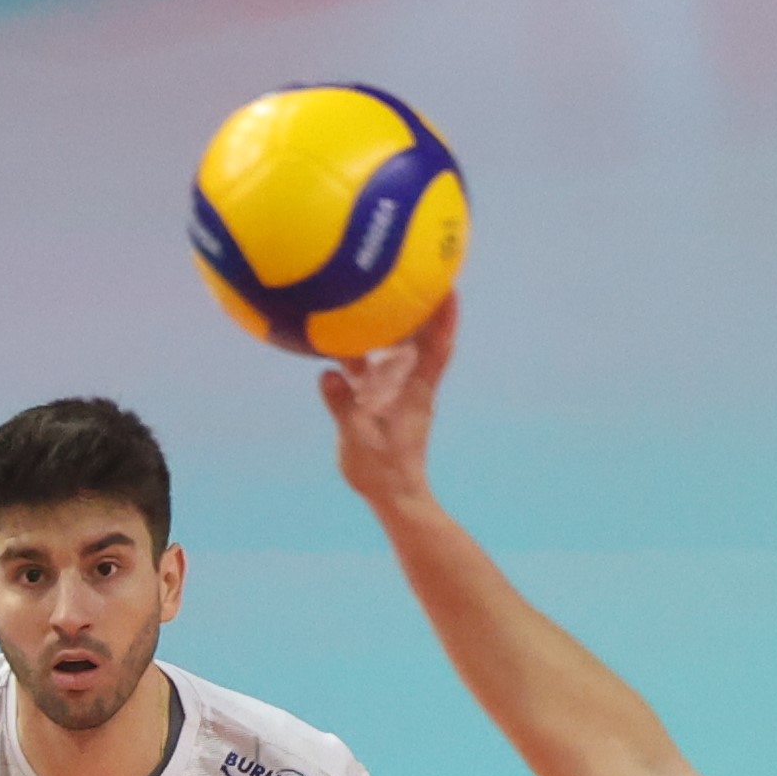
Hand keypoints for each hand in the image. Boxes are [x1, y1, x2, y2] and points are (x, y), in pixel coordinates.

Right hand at [318, 289, 457, 512]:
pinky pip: (387, 372)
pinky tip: (350, 353)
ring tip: (372, 309)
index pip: (437, 347)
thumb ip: (342, 404)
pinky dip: (374, 357)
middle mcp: (415, 388)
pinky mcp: (394, 406)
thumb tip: (329, 373)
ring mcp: (405, 396)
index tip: (448, 285)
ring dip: (392, 332)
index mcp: (415, 392)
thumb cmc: (381, 471)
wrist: (397, 497)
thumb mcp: (357, 437)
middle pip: (424, 340)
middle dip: (421, 309)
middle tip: (412, 278)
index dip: (444, 316)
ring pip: (404, 355)